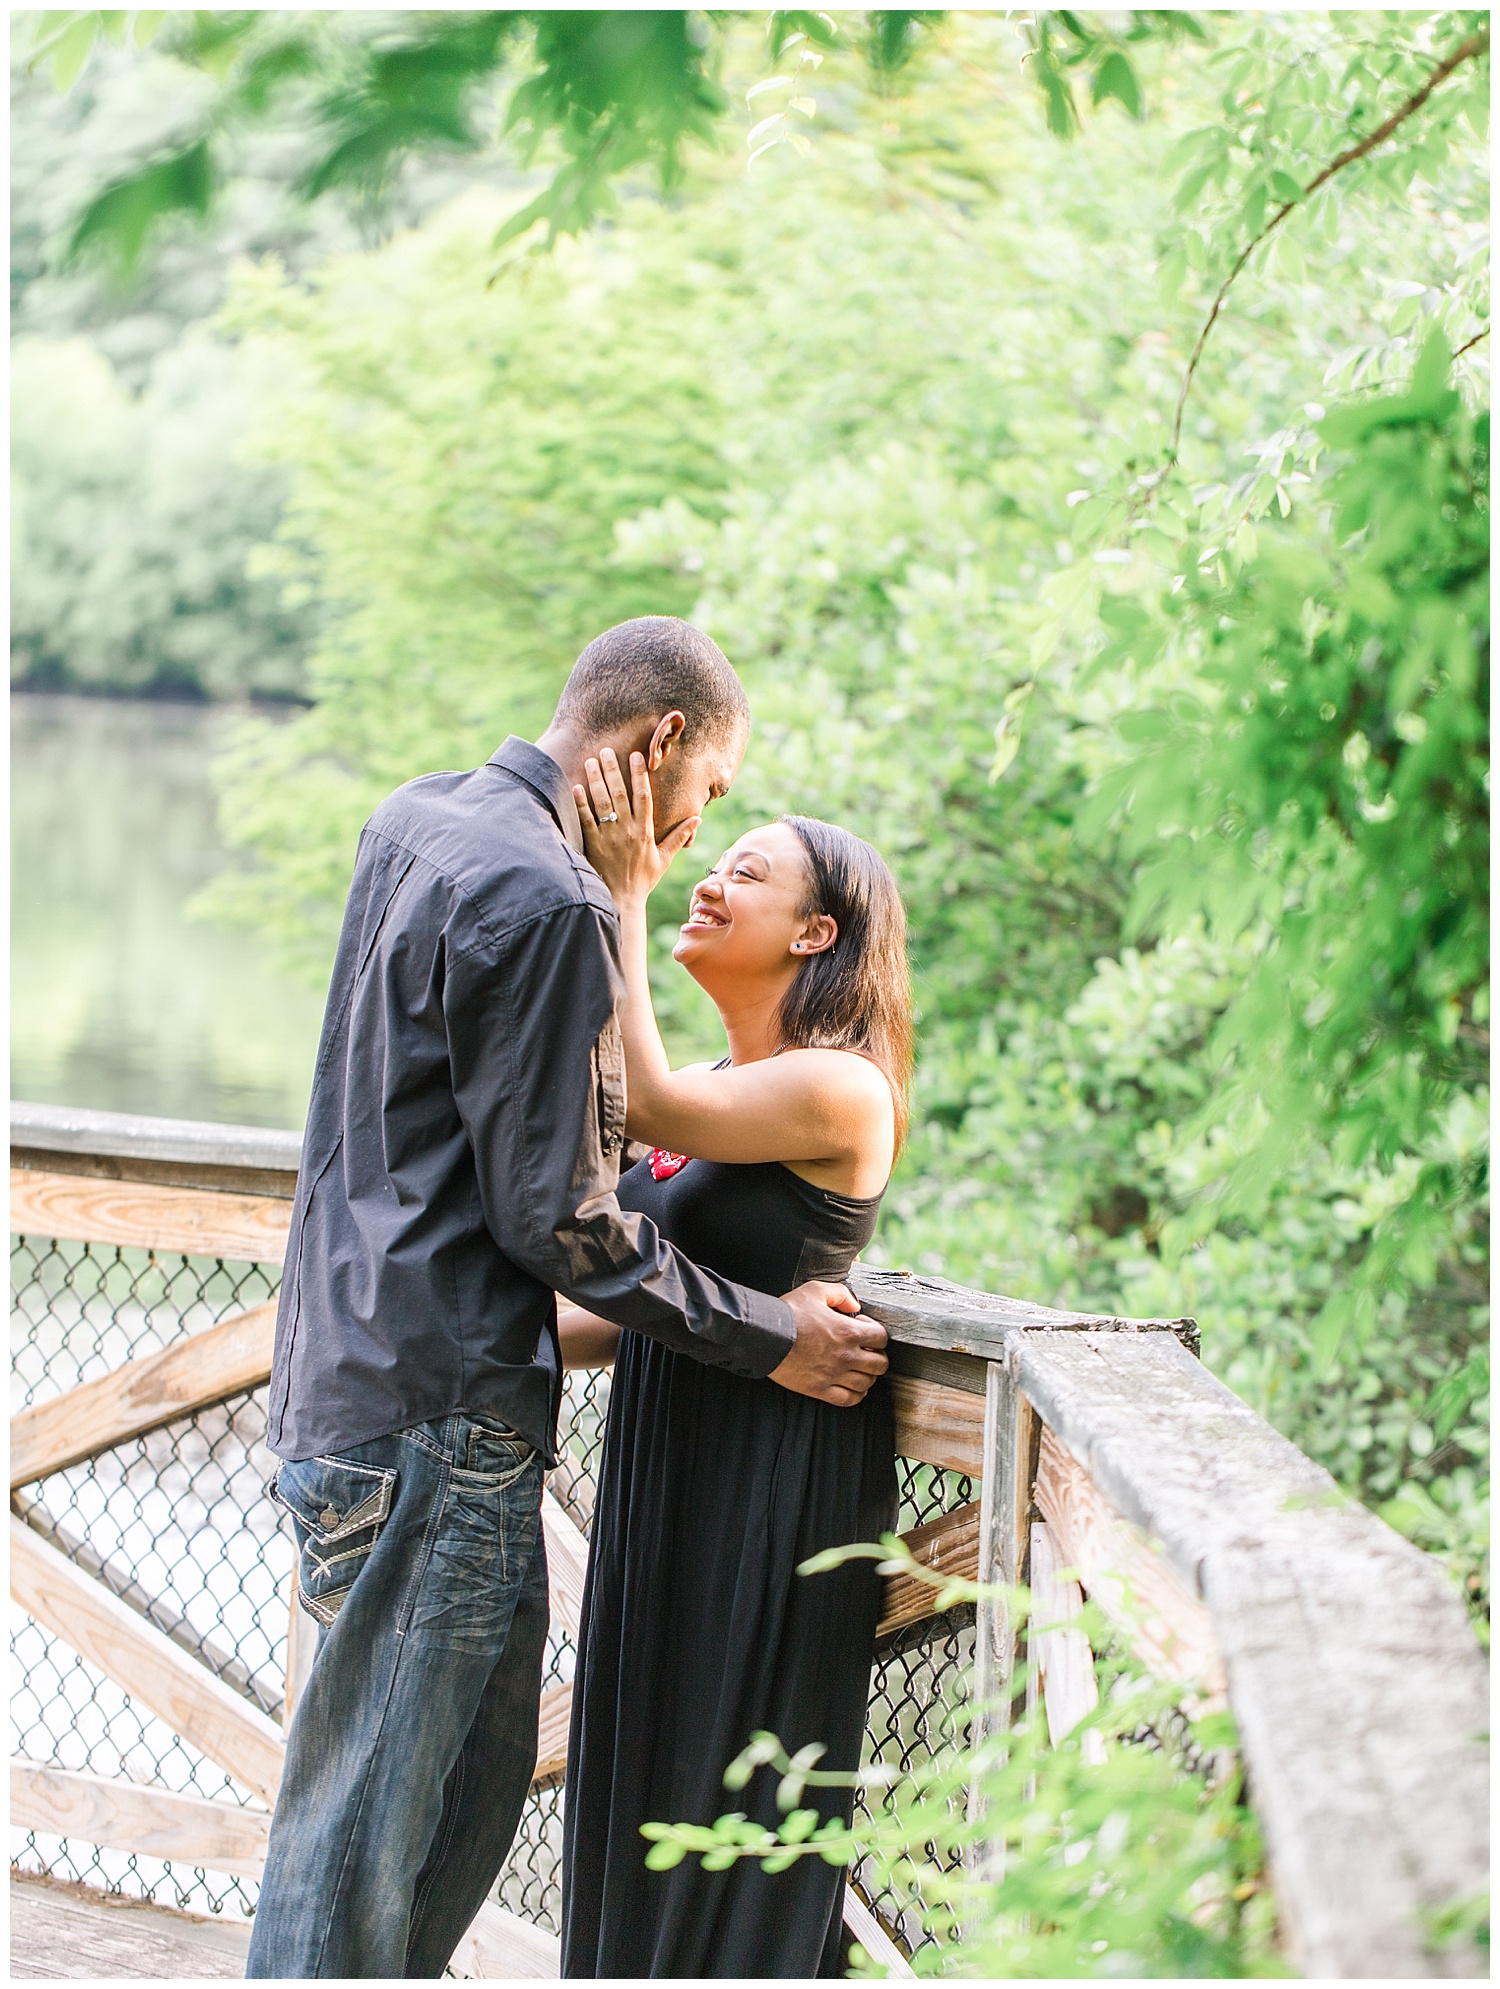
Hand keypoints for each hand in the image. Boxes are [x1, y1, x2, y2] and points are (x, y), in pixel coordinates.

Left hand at [574, 748, 699, 906]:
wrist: (621, 901)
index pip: (644, 797)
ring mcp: (609, 838)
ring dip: (596, 780)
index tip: (636, 756)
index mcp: (645, 832)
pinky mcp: (593, 845)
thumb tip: (698, 819)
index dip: (639, 775)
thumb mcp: (664, 858)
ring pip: (602, 803)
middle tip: (606, 750)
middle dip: (613, 770)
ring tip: (590, 760)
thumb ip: (679, 836)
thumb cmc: (643, 880)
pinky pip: (586, 820)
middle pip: (620, 794)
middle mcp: (627, 832)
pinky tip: (576, 787)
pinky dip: (581, 804)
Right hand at [770, 1281, 888, 1406]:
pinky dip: (855, 1395)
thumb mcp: (815, 1291)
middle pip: (880, 1364)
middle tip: (865, 1351)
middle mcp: (845, 1355)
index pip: (881, 1338)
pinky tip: (851, 1386)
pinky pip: (848, 1400)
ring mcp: (833, 1375)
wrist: (764, 1336)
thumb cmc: (788, 1313)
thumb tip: (854, 1305)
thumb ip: (840, 1294)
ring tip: (858, 1368)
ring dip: (867, 1376)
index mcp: (847, 1331)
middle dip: (877, 1356)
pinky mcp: (819, 1389)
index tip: (864, 1329)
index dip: (876, 1333)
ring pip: (866, 1384)